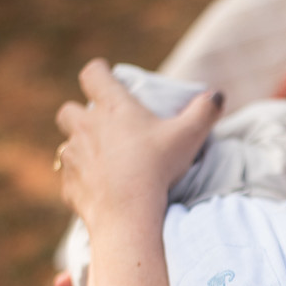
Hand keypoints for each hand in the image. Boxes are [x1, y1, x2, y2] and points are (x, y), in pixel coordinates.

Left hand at [53, 58, 223, 234]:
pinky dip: (81, 181)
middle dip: (79, 114)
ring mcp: (73, 156)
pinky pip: (70, 179)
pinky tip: (99, 190)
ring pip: (68, 145)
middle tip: (100, 125)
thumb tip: (217, 96)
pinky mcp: (68, 184)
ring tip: (103, 162)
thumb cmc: (157, 169)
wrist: (128, 213)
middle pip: (68, 110)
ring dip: (81, 150)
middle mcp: (85, 127)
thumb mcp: (188, 136)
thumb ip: (204, 112)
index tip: (104, 75)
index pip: (93, 75)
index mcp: (112, 108)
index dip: (98, 72)